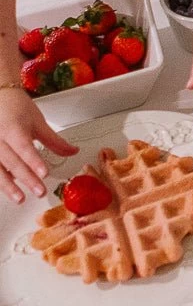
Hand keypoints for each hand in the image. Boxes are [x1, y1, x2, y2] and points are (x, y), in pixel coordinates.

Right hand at [0, 88, 77, 202]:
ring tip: (20, 198)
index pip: (25, 148)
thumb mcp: (38, 121)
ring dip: (8, 186)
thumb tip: (72, 151)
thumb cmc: (16, 107)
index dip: (34, 162)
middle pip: (13, 162)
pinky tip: (6, 189)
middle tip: (40, 191)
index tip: (43, 173)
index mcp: (14, 129)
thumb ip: (54, 141)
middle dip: (27, 179)